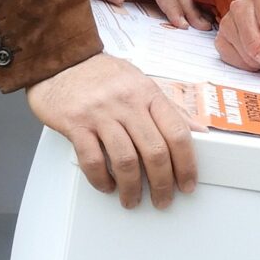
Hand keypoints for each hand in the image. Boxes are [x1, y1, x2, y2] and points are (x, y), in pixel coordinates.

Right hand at [26, 52, 197, 208]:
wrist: (61, 60)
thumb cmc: (102, 74)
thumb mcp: (141, 83)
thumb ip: (168, 108)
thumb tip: (197, 130)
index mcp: (147, 93)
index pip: (177, 132)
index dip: (187, 164)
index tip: (188, 183)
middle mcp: (127, 102)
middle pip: (154, 151)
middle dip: (163, 183)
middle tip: (163, 199)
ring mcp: (101, 113)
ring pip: (126, 161)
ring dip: (132, 188)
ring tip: (132, 199)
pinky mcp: (76, 124)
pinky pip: (92, 160)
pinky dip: (101, 180)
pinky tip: (106, 185)